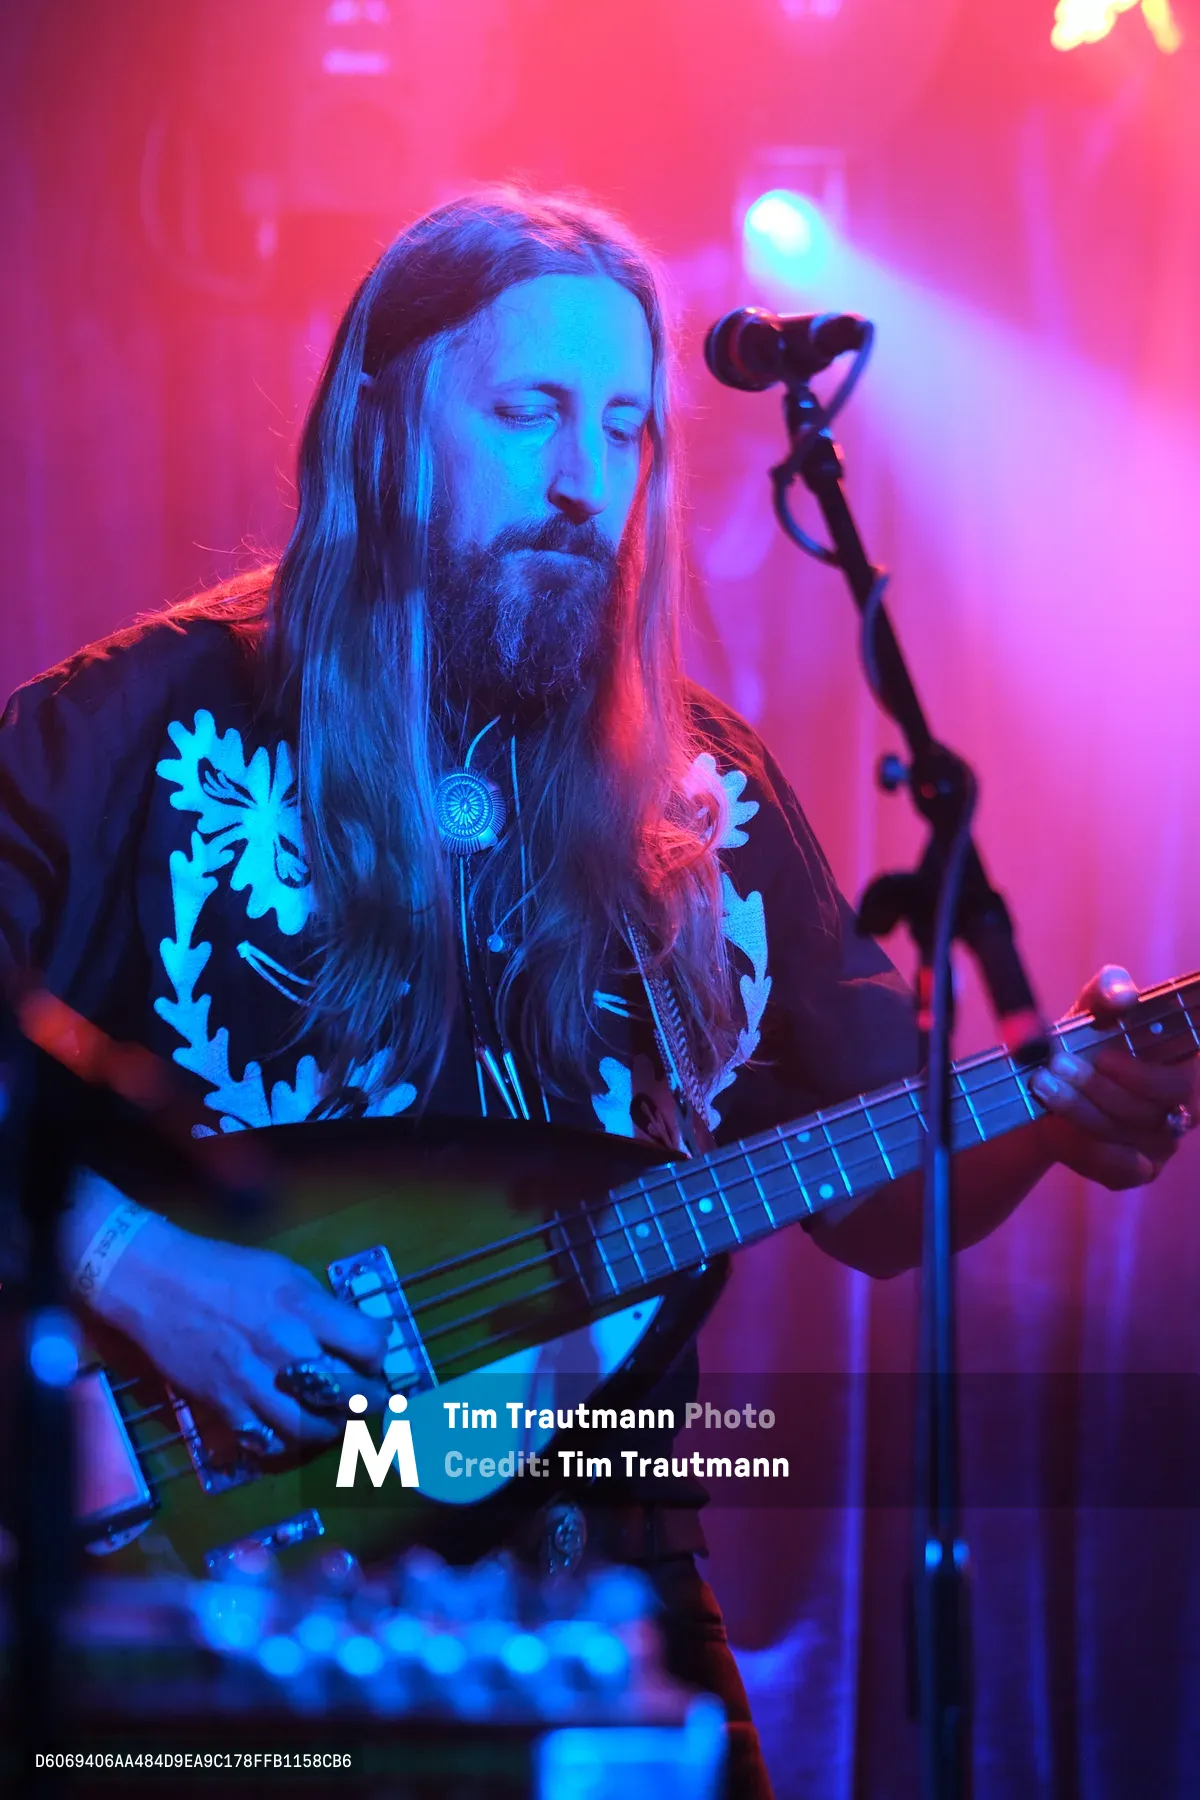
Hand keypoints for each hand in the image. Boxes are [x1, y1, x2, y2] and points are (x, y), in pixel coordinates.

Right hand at [92, 1220, 390, 1449]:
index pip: (368, 1343)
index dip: (379, 1350)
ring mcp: (252, 1384)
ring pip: (310, 1428)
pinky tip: (294, 1430)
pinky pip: (266, 1441)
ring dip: (333, 1427)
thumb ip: (320, 1308)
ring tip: (338, 1418)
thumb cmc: (225, 1271)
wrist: (157, 1286)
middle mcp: (282, 1350)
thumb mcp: (284, 1273)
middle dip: (370, 1398)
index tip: (374, 1351)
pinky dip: (287, 1442)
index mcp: (302, 1309)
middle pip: (348, 1393)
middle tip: (373, 1396)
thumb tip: (352, 1335)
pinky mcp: (224, 1407)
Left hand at [1030, 965, 1198, 1189]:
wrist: (1051, 1088)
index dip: (1147, 1074)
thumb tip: (1124, 998)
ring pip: (1126, 1133)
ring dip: (1078, 1109)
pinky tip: (1057, 1128)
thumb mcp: (1093, 1008)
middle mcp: (1184, 1105)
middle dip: (1099, 1086)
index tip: (1103, 1056)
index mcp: (1184, 1063)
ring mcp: (1163, 1141)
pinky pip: (1119, 1169)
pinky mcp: (1138, 1169)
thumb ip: (1110, 990)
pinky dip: (1085, 1149)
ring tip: (1043, 1082)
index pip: (1187, 1073)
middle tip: (1058, 1064)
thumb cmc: (1085, 1041)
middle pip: (1154, 1105)